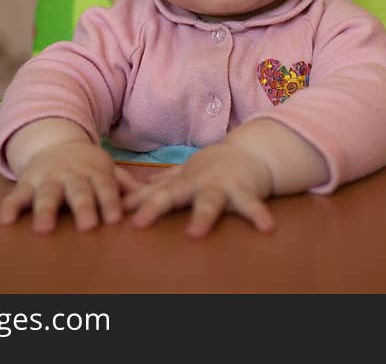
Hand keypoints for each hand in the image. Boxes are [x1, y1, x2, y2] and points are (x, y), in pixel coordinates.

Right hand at [0, 140, 141, 232]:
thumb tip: (152, 197)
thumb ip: (127, 184)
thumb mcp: (107, 169)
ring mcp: (48, 177)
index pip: (105, 187)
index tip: (114, 219)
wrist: (55, 142)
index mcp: (94, 172)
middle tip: (87, 225)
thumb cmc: (87, 165)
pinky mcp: (27, 181)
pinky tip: (5, 220)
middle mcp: (71, 174)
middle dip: (83, 207)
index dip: (109, 202)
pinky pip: (17, 194)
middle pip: (78, 191)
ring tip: (43, 229)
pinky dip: (10, 206)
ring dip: (45, 210)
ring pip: (47, 194)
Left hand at [122, 141, 274, 237]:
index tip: (119, 214)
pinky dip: (258, 215)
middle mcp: (197, 184)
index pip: (154, 194)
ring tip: (196, 232)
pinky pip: (251, 204)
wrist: (248, 153)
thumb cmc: (211, 169)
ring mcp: (220, 186)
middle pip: (173, 195)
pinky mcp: (244, 190)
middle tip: (139, 224)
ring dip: (203, 215)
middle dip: (155, 208)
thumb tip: (127, 199)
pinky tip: (267, 228)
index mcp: (181, 183)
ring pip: (210, 201)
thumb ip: (157, 188)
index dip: (137, 204)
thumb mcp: (182, 176)